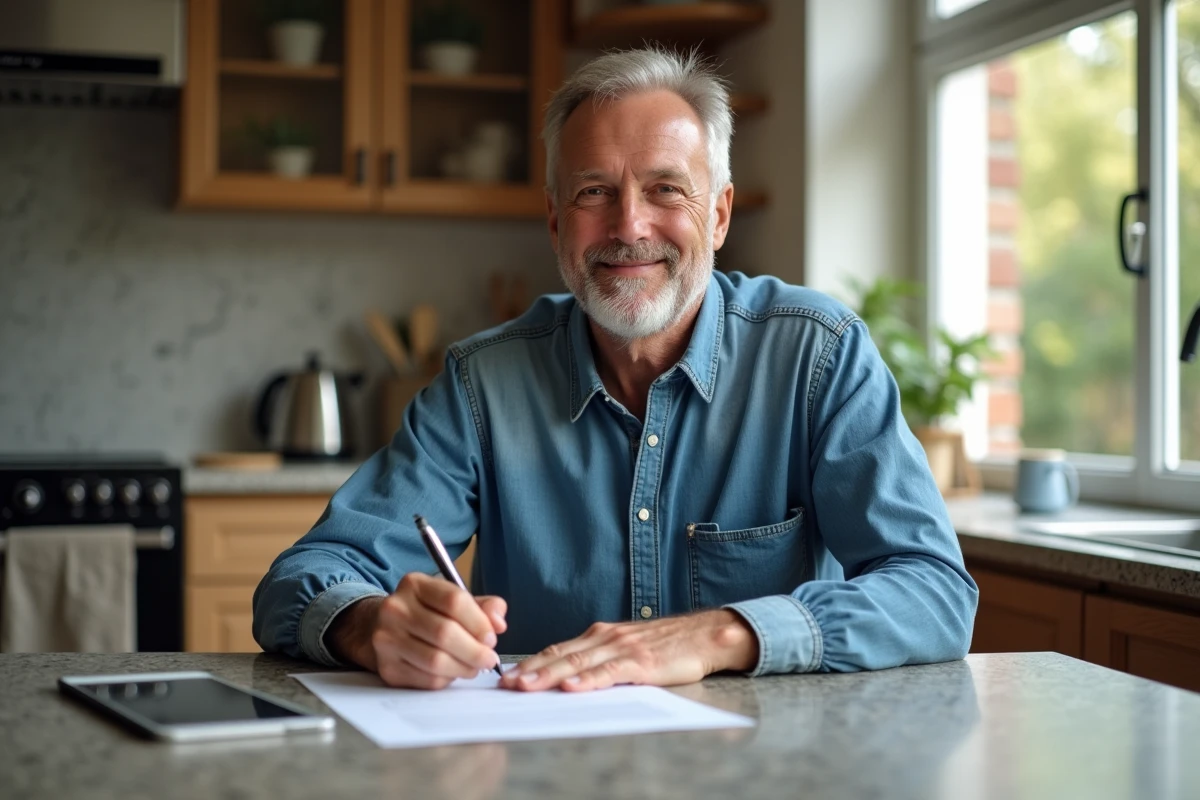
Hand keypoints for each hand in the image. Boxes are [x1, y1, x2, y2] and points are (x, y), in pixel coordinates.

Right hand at [327, 572, 506, 689]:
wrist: (378, 628)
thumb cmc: (425, 613)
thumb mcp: (451, 600)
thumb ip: (482, 607)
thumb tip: (499, 622)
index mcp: (414, 584)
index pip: (454, 601)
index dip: (479, 622)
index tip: (492, 637)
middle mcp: (395, 608)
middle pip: (445, 633)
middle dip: (475, 650)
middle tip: (489, 658)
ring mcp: (386, 639)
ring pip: (436, 660)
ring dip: (464, 668)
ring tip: (475, 667)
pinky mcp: (387, 667)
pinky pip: (426, 679)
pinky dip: (447, 679)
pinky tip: (453, 672)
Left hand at [498, 609, 757, 692]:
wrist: (704, 635)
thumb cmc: (667, 645)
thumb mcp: (627, 648)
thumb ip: (601, 659)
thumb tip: (570, 678)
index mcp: (600, 635)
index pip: (558, 649)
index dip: (532, 662)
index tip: (508, 676)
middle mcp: (606, 637)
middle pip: (561, 655)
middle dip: (531, 670)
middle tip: (505, 684)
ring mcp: (623, 648)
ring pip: (579, 663)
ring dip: (550, 675)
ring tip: (527, 686)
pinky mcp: (642, 662)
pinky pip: (610, 672)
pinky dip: (589, 680)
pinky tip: (572, 688)